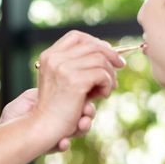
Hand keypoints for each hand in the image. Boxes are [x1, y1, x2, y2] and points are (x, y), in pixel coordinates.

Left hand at [0, 90, 95, 151]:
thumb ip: (44, 92)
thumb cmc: (13, 115)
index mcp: (55, 106)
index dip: (85, 98)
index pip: (76, 101)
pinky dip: (64, 144)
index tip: (92, 94)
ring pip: (77, 131)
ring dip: (82, 127)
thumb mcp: (29, 98)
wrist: (2, 135)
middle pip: (82, 116)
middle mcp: (59, 121)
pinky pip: (62, 146)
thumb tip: (58, 79)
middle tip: (87, 111)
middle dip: (88, 113)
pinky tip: (63, 142)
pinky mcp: (50, 146)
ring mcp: (57, 134)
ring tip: (81, 124)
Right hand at [33, 30, 123, 146]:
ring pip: (101, 59)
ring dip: (110, 74)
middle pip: (92, 45)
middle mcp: (55, 58)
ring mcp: (64, 68)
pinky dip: (108, 85)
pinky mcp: (75, 81)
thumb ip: (78, 64)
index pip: (76, 36)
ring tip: (107, 89)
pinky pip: (103, 74)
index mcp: (49, 55)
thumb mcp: (63, 79)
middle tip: (119, 67)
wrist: (45, 126)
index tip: (107, 54)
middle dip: (110, 56)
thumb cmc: (58, 106)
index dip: (95, 42)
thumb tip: (109, 53)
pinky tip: (102, 95)